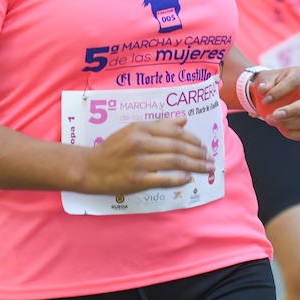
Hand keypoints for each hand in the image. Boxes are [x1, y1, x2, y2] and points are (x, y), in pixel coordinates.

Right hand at [77, 118, 213, 193]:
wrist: (90, 168)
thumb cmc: (112, 148)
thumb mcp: (132, 129)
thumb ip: (159, 125)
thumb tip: (183, 120)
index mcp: (141, 128)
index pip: (174, 131)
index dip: (192, 138)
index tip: (203, 144)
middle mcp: (141, 143)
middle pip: (178, 146)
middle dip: (198, 153)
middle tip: (210, 158)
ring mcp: (139, 162)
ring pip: (174, 161)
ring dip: (194, 165)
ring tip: (206, 168)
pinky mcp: (137, 179)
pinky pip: (164, 178)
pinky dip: (178, 178)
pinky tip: (189, 178)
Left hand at [252, 66, 299, 140]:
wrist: (271, 91)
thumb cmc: (269, 82)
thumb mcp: (264, 78)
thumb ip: (263, 83)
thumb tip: (263, 90)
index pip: (294, 82)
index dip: (279, 92)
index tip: (264, 100)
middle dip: (291, 111)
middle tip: (273, 116)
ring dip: (287, 123)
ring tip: (270, 120)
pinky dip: (291, 133)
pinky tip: (279, 128)